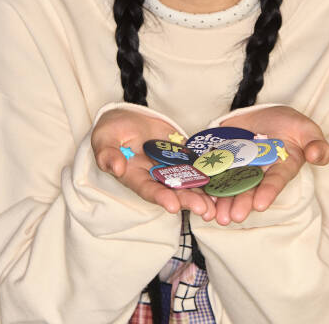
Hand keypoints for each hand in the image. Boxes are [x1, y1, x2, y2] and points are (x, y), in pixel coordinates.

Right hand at [91, 108, 215, 220]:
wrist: (127, 119)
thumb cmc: (112, 131)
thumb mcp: (104, 139)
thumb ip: (107, 154)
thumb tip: (115, 167)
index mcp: (135, 176)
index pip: (148, 189)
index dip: (161, 197)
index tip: (173, 206)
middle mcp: (155, 176)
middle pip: (173, 191)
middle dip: (188, 200)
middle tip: (203, 209)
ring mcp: (170, 167)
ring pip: (188, 183)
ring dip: (202, 194)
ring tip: (215, 205)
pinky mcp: (183, 156)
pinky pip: (197, 165)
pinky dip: (210, 174)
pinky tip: (223, 181)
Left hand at [213, 106, 328, 224]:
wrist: (264, 113)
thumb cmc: (288, 124)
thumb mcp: (306, 129)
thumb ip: (316, 143)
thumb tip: (318, 156)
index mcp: (282, 167)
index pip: (276, 180)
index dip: (268, 192)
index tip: (260, 204)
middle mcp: (260, 171)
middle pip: (251, 188)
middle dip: (242, 202)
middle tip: (233, 217)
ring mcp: (241, 166)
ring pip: (231, 185)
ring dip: (224, 201)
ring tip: (217, 215)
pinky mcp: (224, 159)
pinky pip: (215, 172)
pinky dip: (207, 184)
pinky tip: (201, 196)